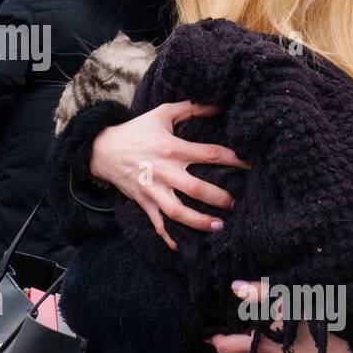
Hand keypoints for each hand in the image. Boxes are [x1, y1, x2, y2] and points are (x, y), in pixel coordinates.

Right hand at [88, 100, 248, 250]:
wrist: (102, 149)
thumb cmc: (136, 130)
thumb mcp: (161, 114)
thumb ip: (190, 108)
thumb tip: (217, 105)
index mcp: (171, 148)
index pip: (209, 154)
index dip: (233, 159)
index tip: (250, 165)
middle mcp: (164, 171)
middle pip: (196, 188)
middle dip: (219, 198)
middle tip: (235, 203)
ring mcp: (153, 189)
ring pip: (178, 211)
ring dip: (199, 221)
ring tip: (219, 226)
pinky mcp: (144, 202)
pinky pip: (158, 224)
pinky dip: (169, 237)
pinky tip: (183, 247)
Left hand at [208, 279, 352, 352]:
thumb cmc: (323, 323)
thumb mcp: (292, 301)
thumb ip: (260, 293)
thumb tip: (235, 287)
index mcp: (261, 346)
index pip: (226, 346)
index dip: (217, 338)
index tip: (212, 331)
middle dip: (248, 340)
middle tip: (259, 323)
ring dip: (267, 349)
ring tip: (281, 333)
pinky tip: (295, 346)